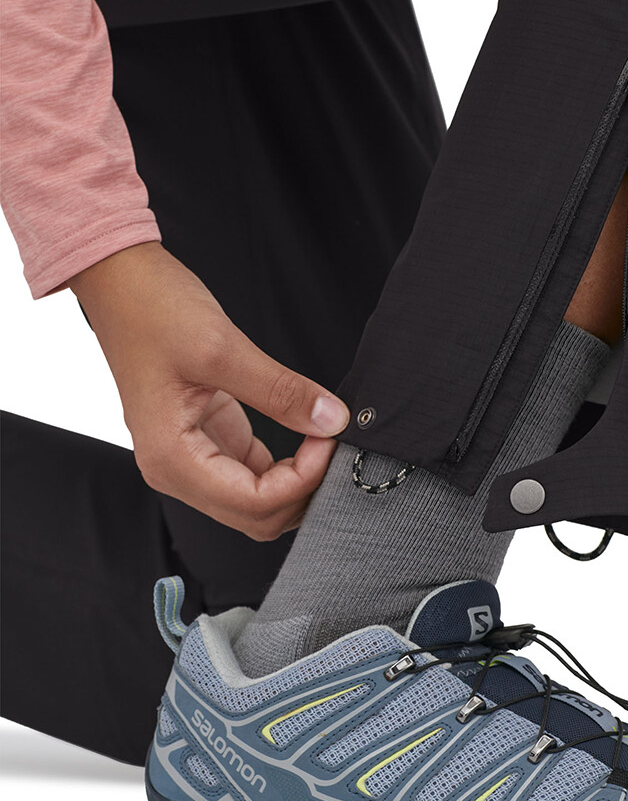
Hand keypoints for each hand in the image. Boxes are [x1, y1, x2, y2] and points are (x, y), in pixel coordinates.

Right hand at [69, 242, 348, 539]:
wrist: (121, 283)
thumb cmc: (152, 310)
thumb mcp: (223, 348)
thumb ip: (281, 391)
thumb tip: (332, 421)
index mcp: (171, 458)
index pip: (254, 503)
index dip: (303, 480)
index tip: (329, 439)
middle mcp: (177, 471)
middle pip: (258, 517)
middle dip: (304, 490)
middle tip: (333, 443)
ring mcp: (194, 459)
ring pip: (260, 504)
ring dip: (298, 483)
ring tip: (324, 440)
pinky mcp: (211, 442)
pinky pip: (257, 477)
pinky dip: (288, 468)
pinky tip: (309, 437)